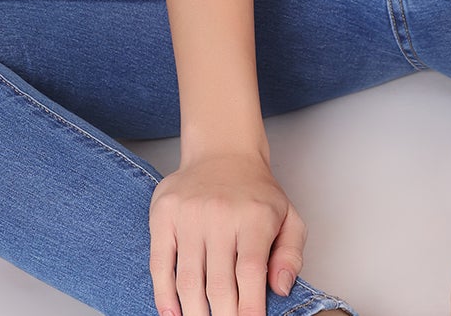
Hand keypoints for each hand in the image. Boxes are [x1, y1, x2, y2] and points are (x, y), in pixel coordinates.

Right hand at [148, 149, 307, 315]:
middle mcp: (220, 214)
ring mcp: (189, 214)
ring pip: (188, 280)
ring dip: (195, 312)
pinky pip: (160, 264)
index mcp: (255, 216)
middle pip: (218, 284)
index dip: (248, 308)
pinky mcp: (164, 215)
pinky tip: (173, 313)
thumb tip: (281, 288)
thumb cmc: (255, 192)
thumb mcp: (288, 216)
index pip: (250, 273)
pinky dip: (164, 295)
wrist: (223, 151)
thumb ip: (291, 254)